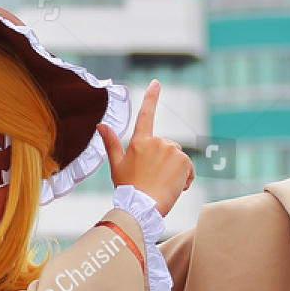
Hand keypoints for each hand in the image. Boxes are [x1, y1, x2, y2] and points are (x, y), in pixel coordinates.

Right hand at [98, 79, 194, 216]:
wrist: (142, 207)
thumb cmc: (128, 188)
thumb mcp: (116, 165)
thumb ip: (111, 142)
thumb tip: (101, 124)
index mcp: (139, 141)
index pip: (145, 115)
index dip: (151, 97)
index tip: (156, 83)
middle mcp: (157, 142)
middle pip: (166, 146)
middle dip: (163, 160)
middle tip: (152, 179)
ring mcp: (172, 150)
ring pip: (177, 157)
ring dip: (174, 170)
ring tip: (162, 185)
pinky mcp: (184, 161)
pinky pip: (189, 167)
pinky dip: (185, 177)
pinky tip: (175, 187)